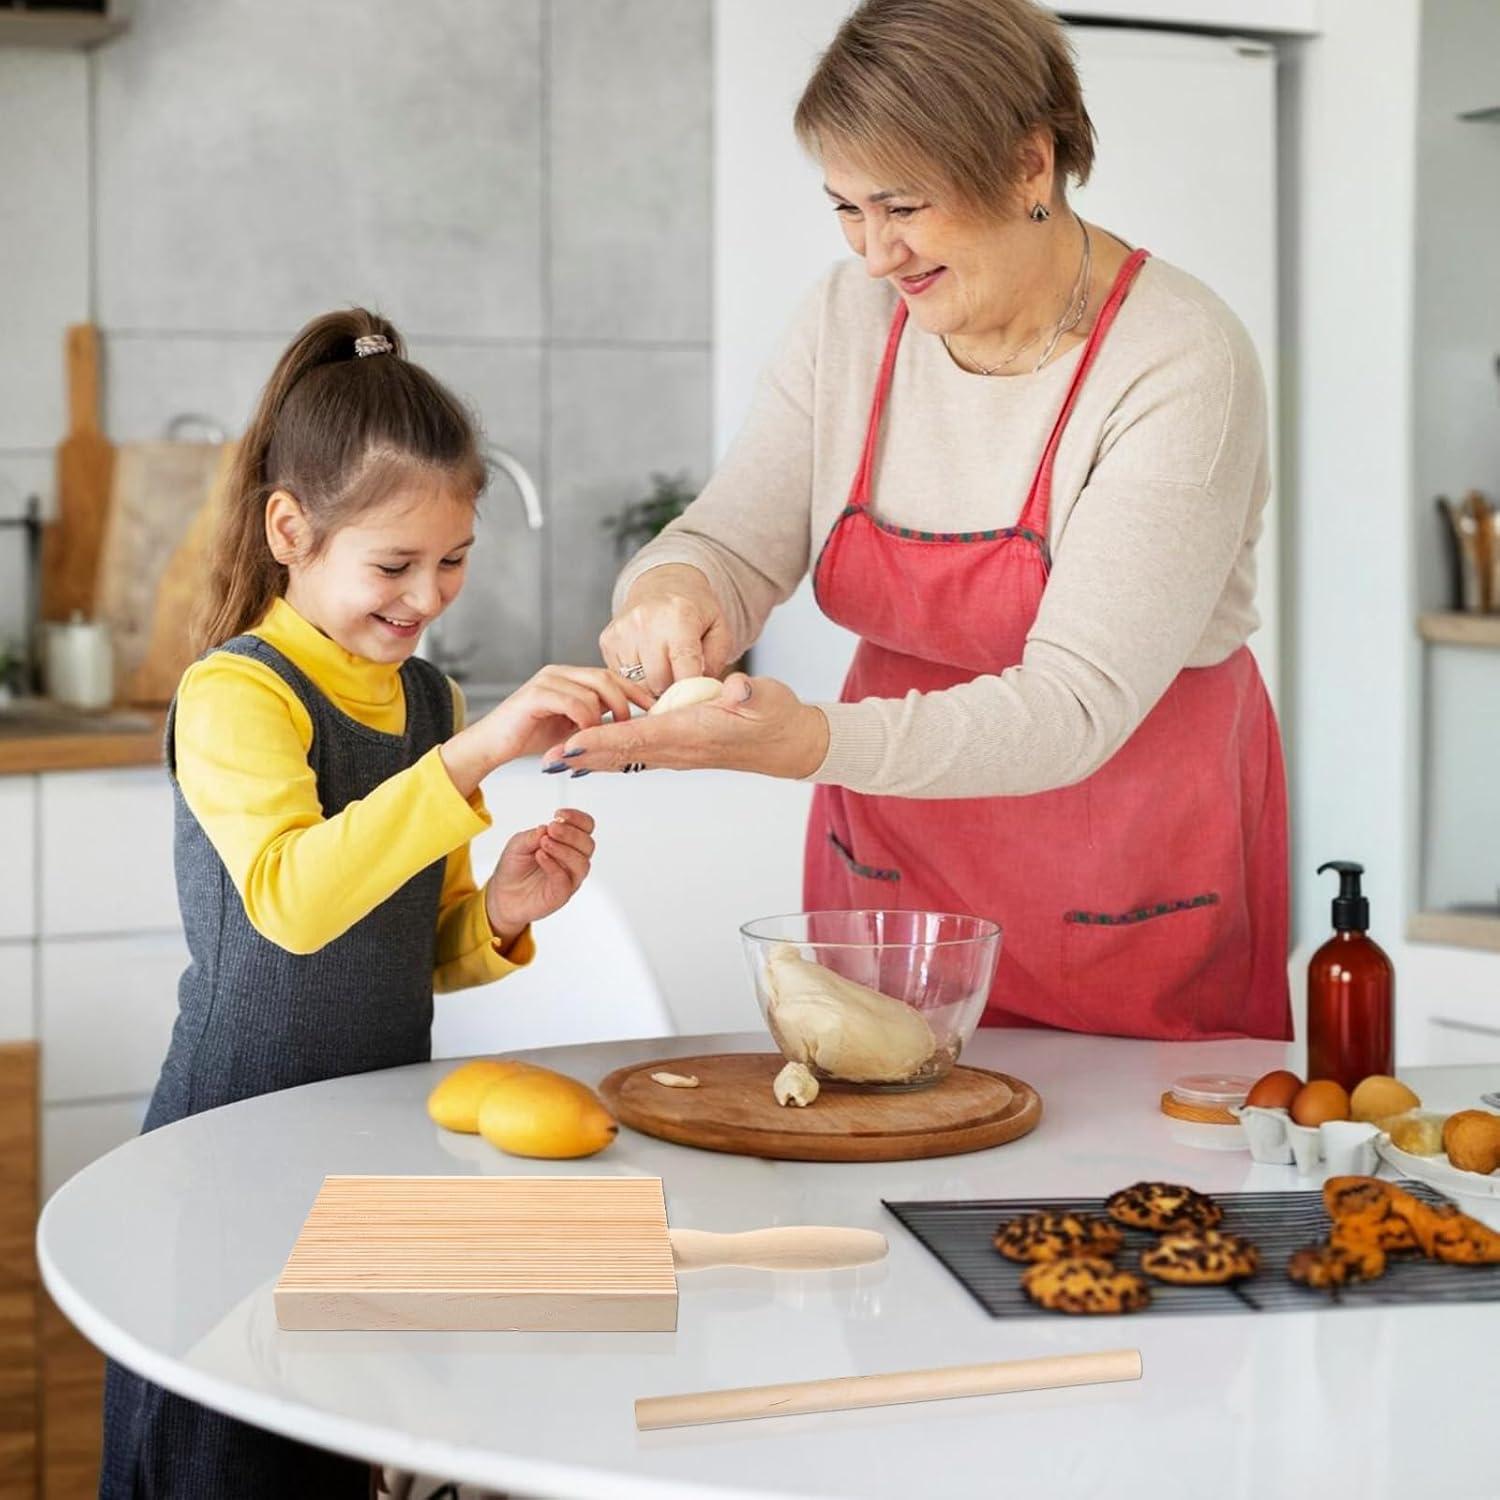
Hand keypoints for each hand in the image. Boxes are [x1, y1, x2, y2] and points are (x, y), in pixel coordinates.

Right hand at [440, 666, 653, 796]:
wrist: (492, 746)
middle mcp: (559, 673)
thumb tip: (627, 722)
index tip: (656, 707)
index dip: (636, 690)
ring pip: (592, 691)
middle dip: (625, 702)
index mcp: (569, 677)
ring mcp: (547, 681)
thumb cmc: (530, 737)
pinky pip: (574, 702)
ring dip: (603, 717)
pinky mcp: (536, 694)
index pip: (611, 675)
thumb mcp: (572, 726)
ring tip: (602, 737)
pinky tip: (582, 736)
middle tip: (630, 727)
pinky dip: (585, 720)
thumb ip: (595, 718)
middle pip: (606, 677)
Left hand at [484, 809, 596, 945]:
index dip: (577, 819)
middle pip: (588, 844)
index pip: (586, 828)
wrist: (502, 893)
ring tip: (544, 843)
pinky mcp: (560, 895)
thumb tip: (546, 828)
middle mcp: (573, 860)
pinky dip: (553, 866)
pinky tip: (540, 856)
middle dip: (571, 834)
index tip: (559, 814)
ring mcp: (569, 879)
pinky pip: (565, 881)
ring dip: (564, 849)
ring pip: (582, 863)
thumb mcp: (518, 844)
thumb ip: (533, 836)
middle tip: (552, 828)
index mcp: (568, 843)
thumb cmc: (515, 866)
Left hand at [540, 673, 829, 781]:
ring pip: (623, 758)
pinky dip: (607, 755)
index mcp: (692, 732)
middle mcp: (678, 749)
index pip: (638, 737)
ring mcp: (677, 753)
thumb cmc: (776, 717)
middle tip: (543, 761)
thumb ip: (748, 693)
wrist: (789, 743)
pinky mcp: (678, 750)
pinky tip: (588, 755)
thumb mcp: (766, 698)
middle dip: (582, 758)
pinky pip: (635, 755)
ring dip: (589, 759)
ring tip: (553, 761)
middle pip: (620, 754)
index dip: (603, 741)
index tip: (571, 746)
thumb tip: (736, 686)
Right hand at [600, 564, 733, 695]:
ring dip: (652, 684)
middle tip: (679, 678)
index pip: (684, 668)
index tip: (694, 698)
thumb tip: (700, 693)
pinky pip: (621, 677)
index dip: (690, 691)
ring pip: (637, 684)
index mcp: (680, 617)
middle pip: (658, 682)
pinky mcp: (607, 640)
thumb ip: (716, 662)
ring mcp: (622, 631)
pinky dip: (635, 677)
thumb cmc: (694, 610)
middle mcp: (646, 622)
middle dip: (671, 688)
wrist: (663, 583)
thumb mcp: (719, 630)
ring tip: (663, 666)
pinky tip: (646, 661)